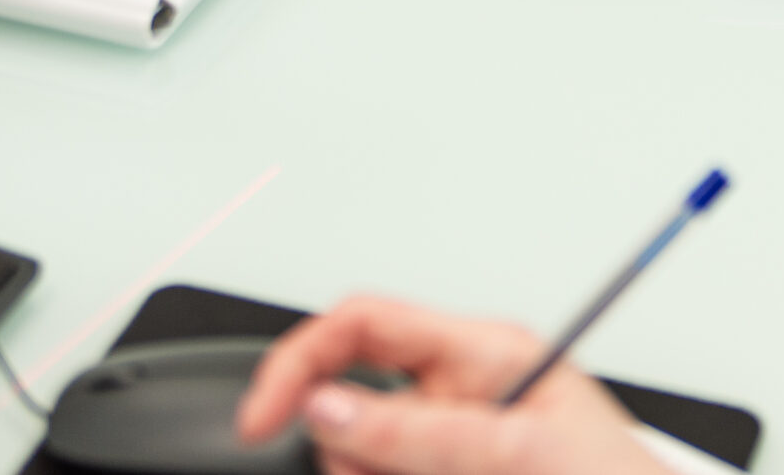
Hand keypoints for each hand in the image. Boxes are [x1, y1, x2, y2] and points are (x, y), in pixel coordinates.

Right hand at [234, 297, 665, 474]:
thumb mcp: (521, 449)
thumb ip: (422, 431)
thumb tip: (330, 407)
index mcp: (483, 352)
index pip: (365, 322)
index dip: (301, 360)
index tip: (261, 417)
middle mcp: (461, 393)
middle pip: (349, 404)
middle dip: (349, 452)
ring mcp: (453, 445)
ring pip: (360, 461)